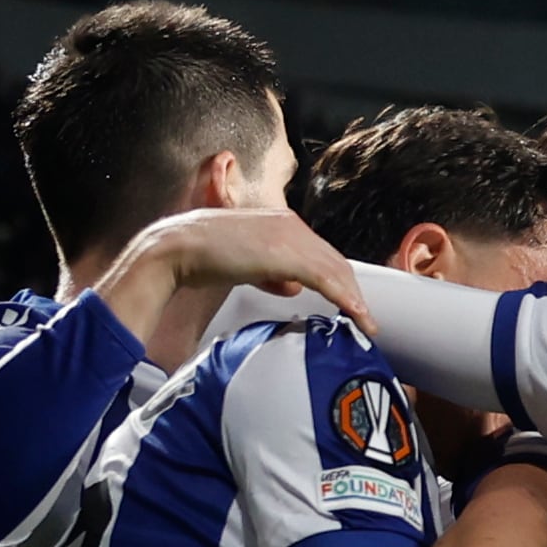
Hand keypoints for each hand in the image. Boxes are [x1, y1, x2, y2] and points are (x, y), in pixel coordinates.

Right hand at [140, 206, 370, 327]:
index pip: (322, 254)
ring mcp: (291, 237)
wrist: (179, 249)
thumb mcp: (247, 263)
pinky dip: (346, 300)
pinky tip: (358, 316)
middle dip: (352, 291)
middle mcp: (292, 224)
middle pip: (336, 262)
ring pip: (336, 272)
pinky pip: (326, 280)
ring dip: (355, 300)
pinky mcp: (288, 255)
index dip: (339, 280)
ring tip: (367, 324)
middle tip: (364, 318)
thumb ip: (273, 273)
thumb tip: (294, 288)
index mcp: (283, 222)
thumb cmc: (206, 256)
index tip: (349, 303)